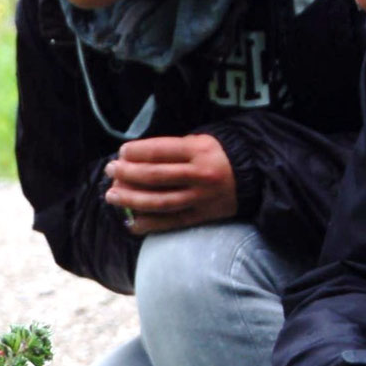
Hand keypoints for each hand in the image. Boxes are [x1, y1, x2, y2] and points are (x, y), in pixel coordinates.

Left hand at [103, 134, 236, 235]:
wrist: (254, 177)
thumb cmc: (218, 155)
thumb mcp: (201, 141)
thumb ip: (172, 149)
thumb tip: (135, 157)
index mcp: (199, 150)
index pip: (161, 151)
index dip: (137, 152)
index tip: (121, 152)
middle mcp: (200, 174)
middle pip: (156, 176)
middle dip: (128, 173)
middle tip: (111, 171)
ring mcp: (201, 198)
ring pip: (160, 201)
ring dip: (132, 199)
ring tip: (112, 195)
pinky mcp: (202, 216)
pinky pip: (172, 222)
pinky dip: (149, 224)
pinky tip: (131, 222)